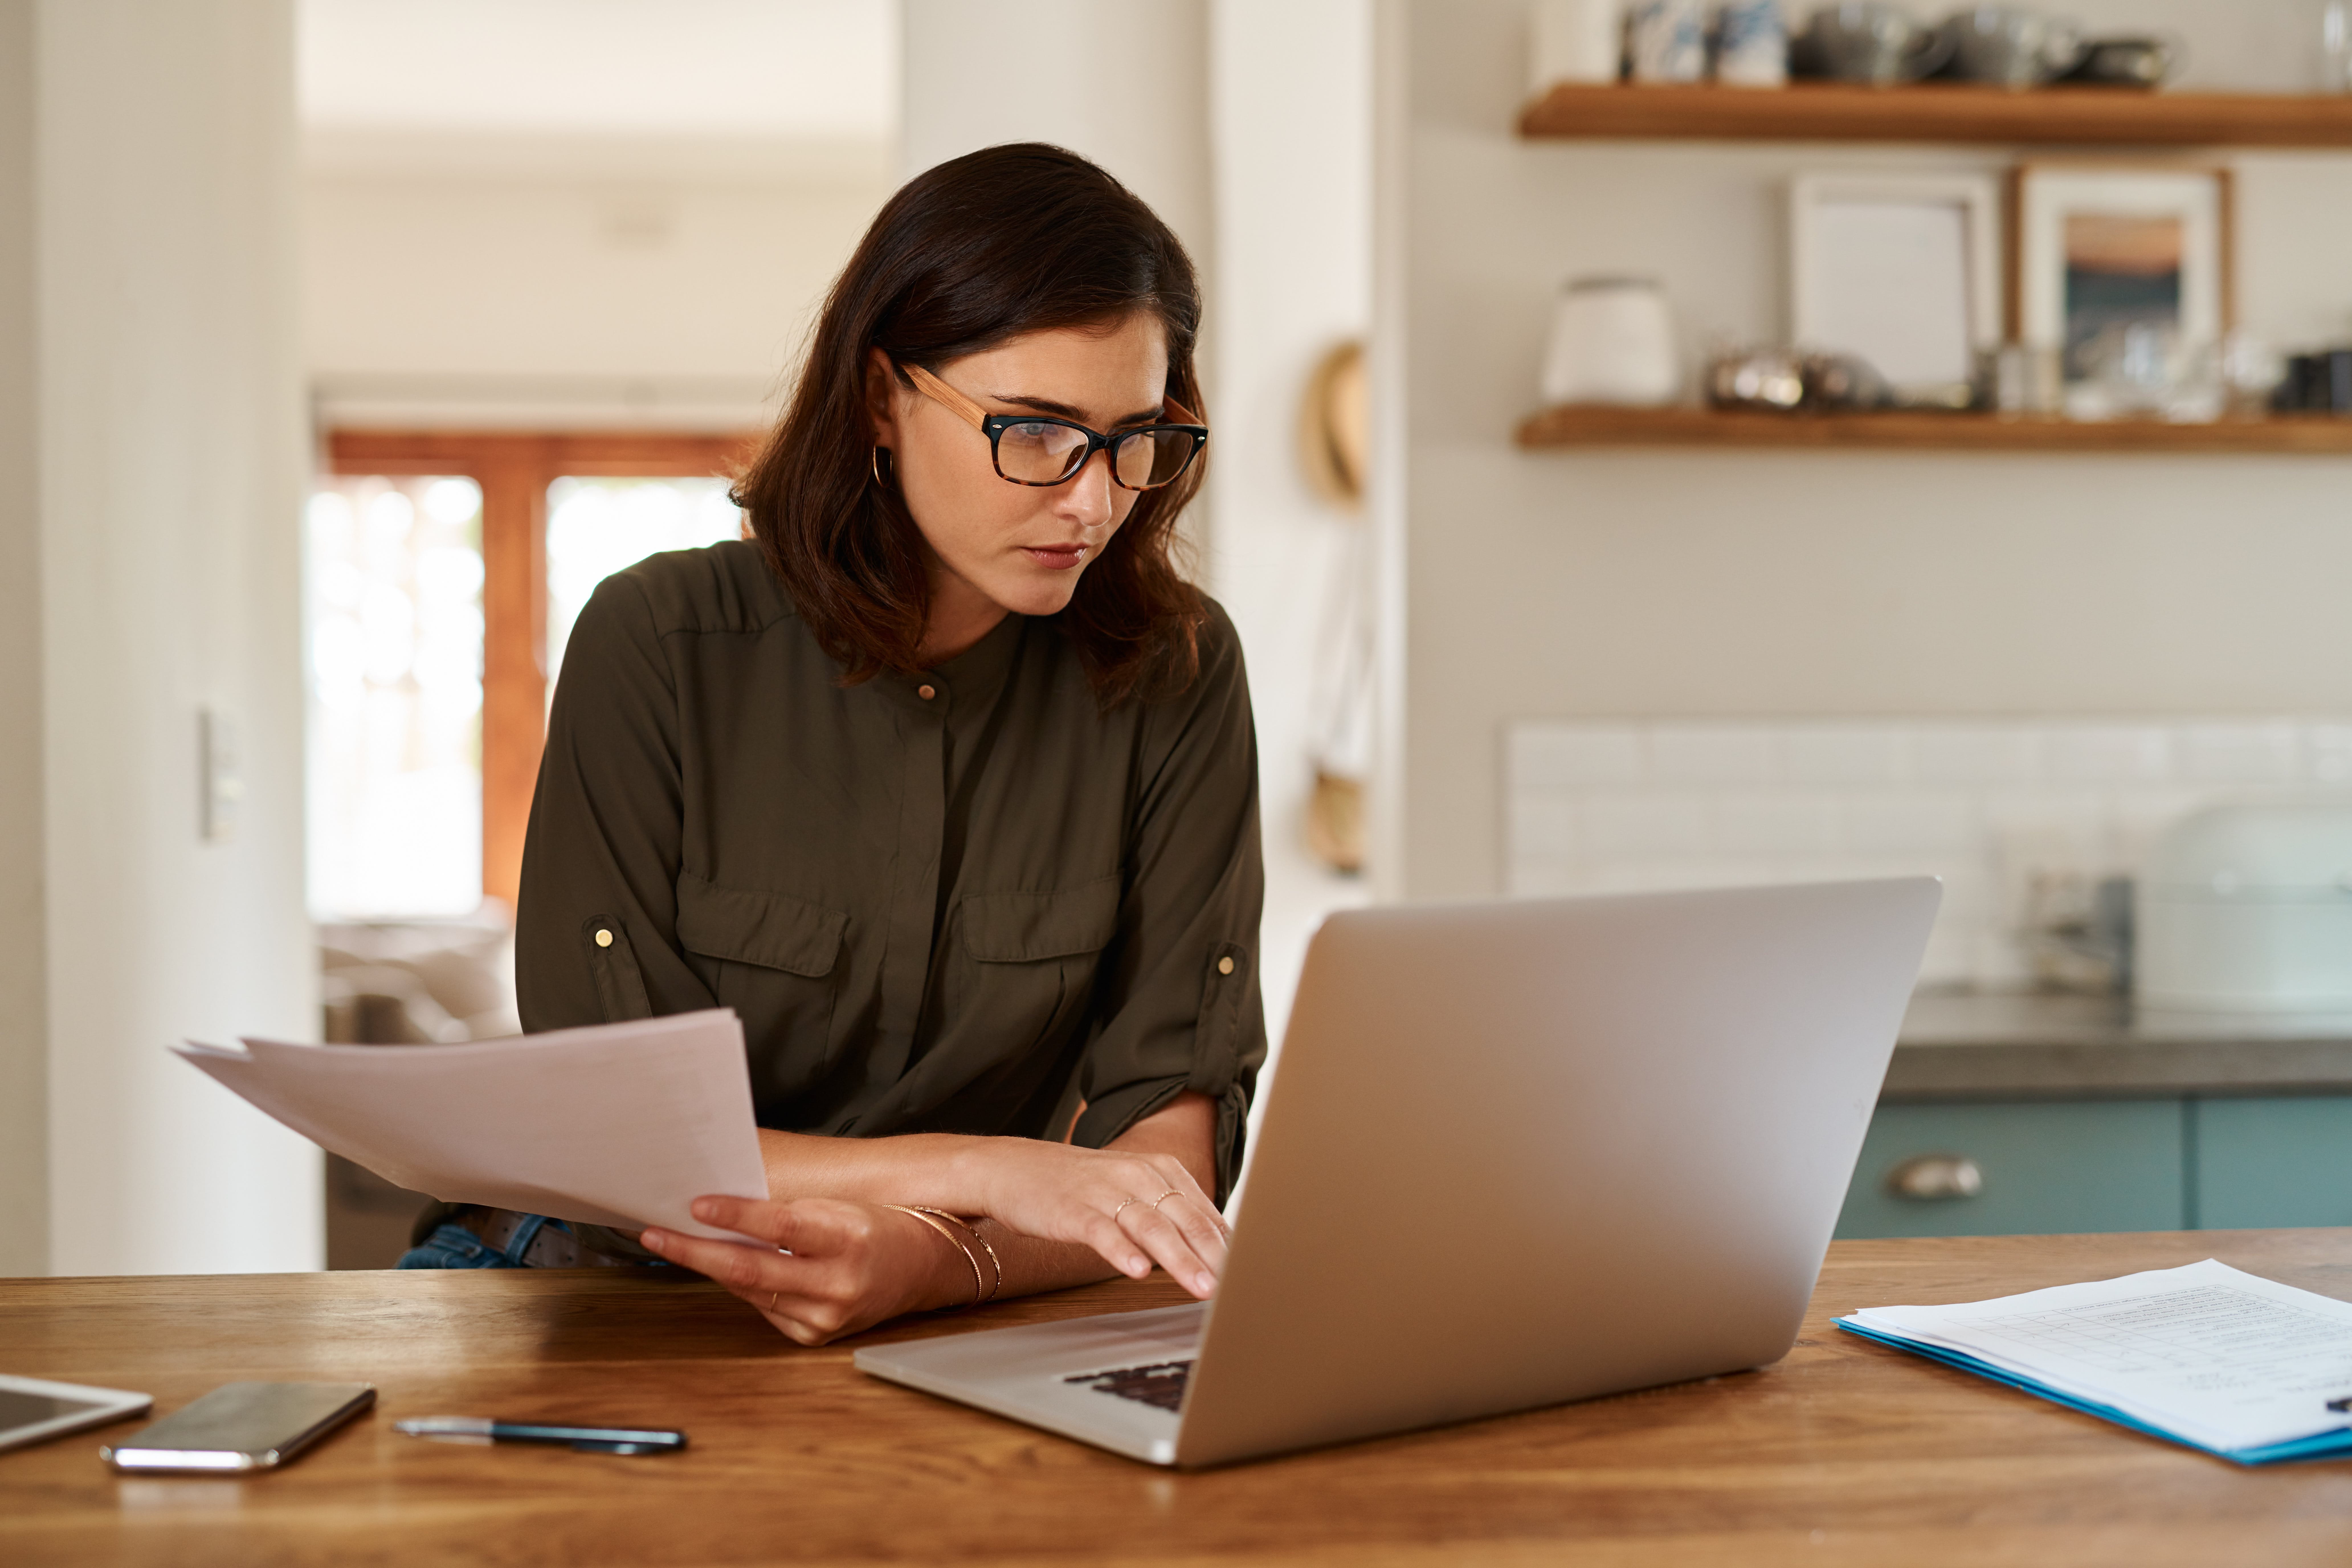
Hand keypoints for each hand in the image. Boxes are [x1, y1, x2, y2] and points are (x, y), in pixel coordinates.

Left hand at [639, 1196, 966, 1345]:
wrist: (922, 1266)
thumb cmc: (878, 1224)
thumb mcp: (838, 1207)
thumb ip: (787, 1214)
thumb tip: (720, 1212)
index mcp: (848, 1239)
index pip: (779, 1226)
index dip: (734, 1214)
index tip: (696, 1204)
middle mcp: (838, 1283)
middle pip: (750, 1268)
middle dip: (695, 1251)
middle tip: (656, 1233)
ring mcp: (826, 1315)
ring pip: (750, 1290)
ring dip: (710, 1266)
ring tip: (677, 1242)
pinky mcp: (815, 1335)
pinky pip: (764, 1308)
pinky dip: (743, 1286)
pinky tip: (728, 1268)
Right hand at [956, 1141, 1229, 1298]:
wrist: (1012, 1168)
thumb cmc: (1079, 1186)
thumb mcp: (1132, 1189)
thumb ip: (1171, 1214)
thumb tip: (1216, 1249)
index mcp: (1159, 1170)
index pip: (1204, 1211)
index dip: (1227, 1245)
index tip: (1249, 1274)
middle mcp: (1136, 1175)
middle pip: (1185, 1219)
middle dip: (1214, 1255)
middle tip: (1235, 1288)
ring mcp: (1103, 1191)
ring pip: (1151, 1226)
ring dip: (1179, 1259)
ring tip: (1201, 1287)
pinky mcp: (1072, 1210)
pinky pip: (1101, 1231)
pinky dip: (1121, 1250)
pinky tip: (1137, 1270)